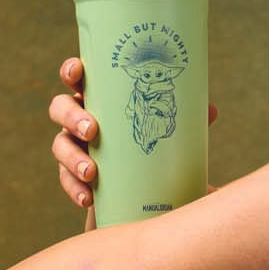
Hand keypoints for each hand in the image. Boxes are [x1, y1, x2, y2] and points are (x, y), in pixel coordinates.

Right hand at [49, 57, 217, 227]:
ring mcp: (73, 147)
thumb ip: (184, 120)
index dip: (71, 71)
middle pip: (60, 108)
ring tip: (92, 172)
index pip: (76, 77)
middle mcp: (80, 119)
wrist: (145, 192)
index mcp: (100, 98)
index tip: (78, 73)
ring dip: (72, 157)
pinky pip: (66, 180)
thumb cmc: (153, 147)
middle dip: (72, 117)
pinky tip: (87, 198)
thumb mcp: (167, 130)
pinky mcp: (73, 176)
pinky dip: (74, 188)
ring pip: (59, 146)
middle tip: (93, 131)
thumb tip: (209, 110)